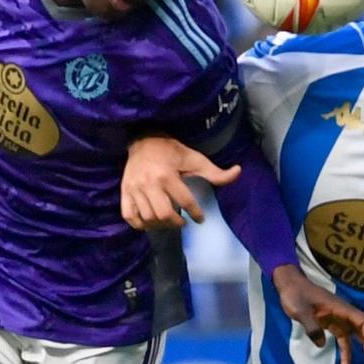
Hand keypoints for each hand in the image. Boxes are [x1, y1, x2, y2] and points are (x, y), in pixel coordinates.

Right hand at [122, 134, 241, 230]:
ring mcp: (134, 189)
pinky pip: (129, 216)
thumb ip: (215, 171)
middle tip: (183, 222)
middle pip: (163, 214)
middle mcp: (149, 183)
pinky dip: (140, 224)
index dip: (196, 213)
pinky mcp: (124, 192)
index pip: (184, 201)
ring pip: (148, 218)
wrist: (142, 138)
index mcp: (167, 174)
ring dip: (161, 225)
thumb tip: (238, 171)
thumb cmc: (171, 150)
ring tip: (170, 222)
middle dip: (177, 223)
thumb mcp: (195, 158)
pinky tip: (151, 222)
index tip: (200, 219)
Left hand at [273, 265, 363, 363]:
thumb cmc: (295, 295)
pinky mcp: (334, 326)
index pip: (363, 322)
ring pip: (361, 338)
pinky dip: (348, 356)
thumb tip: (321, 344)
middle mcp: (346, 315)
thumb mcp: (300, 310)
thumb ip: (311, 326)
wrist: (290, 286)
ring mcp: (341, 321)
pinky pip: (346, 342)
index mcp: (342, 308)